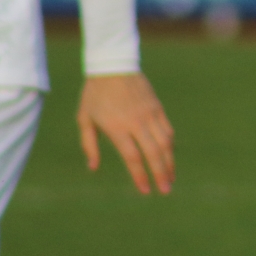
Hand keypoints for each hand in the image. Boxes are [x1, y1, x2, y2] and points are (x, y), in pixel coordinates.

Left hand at [77, 73, 174, 194]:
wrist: (113, 64)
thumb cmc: (94, 93)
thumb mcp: (84, 119)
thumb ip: (89, 145)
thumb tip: (93, 168)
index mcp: (117, 128)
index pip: (133, 158)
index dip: (140, 176)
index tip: (145, 190)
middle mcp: (136, 122)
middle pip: (154, 153)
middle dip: (161, 174)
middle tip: (165, 190)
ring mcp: (149, 114)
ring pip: (165, 142)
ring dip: (170, 162)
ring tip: (171, 177)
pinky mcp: (156, 107)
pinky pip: (167, 129)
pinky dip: (170, 144)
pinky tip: (169, 155)